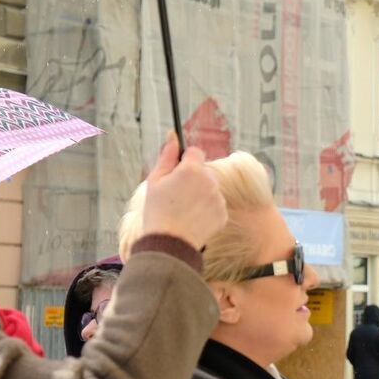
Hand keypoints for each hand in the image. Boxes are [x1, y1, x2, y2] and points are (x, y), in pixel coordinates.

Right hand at [139, 135, 227, 253]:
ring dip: (201, 193)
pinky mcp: (223, 214)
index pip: (195, 152)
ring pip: (211, 188)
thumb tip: (172, 135)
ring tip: (184, 209)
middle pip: (204, 170)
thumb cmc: (158, 211)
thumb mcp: (155, 180)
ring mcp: (219, 198)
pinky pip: (216, 205)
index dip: (185, 161)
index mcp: (192, 169)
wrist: (170, 243)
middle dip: (194, 178)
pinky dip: (207, 209)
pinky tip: (193, 218)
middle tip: (177, 195)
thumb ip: (167, 156)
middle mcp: (210, 181)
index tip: (177, 173)